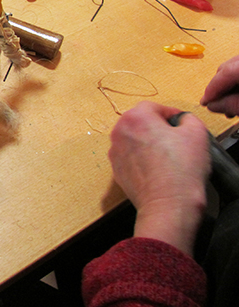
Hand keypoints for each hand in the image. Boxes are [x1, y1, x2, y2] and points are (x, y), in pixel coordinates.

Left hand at [108, 102, 210, 255]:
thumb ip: (188, 118)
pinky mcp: (115, 170)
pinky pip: (130, 158)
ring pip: (134, 140)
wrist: (168, 204)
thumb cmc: (181, 168)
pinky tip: (156, 170)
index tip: (181, 125)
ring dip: (148, 144)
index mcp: (135, 117)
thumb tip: (182, 119)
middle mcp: (118, 131)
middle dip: (157, 129)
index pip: (154, 107)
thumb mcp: (196, 133)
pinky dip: (141, 160)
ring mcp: (114, 152)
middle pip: (140, 122)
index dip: (171, 114)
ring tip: (166, 158)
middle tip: (175, 141)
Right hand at [201, 55, 238, 117]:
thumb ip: (230, 105)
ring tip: (229, 103)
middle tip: (216, 103)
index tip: (205, 102)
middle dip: (219, 88)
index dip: (211, 90)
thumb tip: (214, 105)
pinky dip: (238, 82)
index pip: (223, 74)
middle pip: (227, 69)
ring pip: (235, 69)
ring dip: (229, 86)